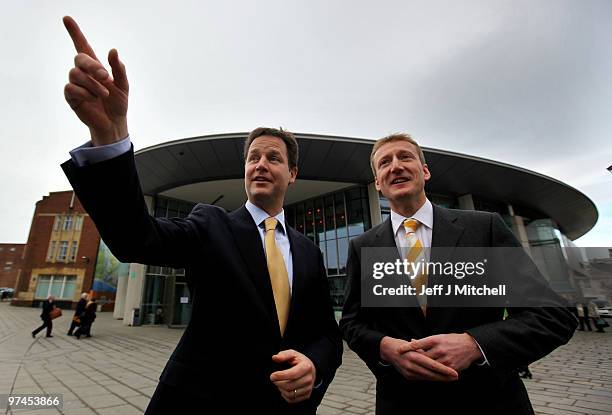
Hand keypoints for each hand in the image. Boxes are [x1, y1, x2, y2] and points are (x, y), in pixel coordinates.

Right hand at [63, 16, 128, 145]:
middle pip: (80, 58)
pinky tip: (93, 99)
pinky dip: (85, 93)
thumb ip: (118, 68)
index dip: (74, 32)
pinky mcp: (71, 96)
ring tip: (103, 94)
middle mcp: (83, 73)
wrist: (114, 123)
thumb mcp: (123, 85)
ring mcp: (75, 84)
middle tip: (105, 76)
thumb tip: (113, 50)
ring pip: (76, 74)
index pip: (82, 45)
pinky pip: (71, 87)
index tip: (67, 18)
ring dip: (92, 84)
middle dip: (93, 66)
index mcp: (95, 67)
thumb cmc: (118, 103)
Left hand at [270, 350, 315, 403]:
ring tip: (279, 383)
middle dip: (278, 383)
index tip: (272, 376)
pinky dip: (285, 395)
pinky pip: (292, 400)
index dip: (280, 376)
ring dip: (281, 389)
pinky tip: (284, 388)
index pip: (291, 375)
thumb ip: (283, 355)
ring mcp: (308, 388)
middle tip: (274, 379)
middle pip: (289, 386)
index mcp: (306, 367)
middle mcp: (309, 379)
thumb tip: (274, 358)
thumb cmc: (299, 361)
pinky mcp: (306, 395)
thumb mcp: (292, 354)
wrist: (311, 369)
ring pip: (290, 394)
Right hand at [380, 336, 457, 381]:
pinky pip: (422, 378)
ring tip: (450, 378)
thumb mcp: (415, 346)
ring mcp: (409, 372)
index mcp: (414, 356)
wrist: (388, 351)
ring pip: (427, 378)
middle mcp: (411, 366)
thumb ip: (426, 352)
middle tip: (456, 377)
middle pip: (431, 374)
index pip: (432, 365)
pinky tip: (438, 377)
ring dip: (439, 379)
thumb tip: (441, 358)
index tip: (454, 372)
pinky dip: (431, 378)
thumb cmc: (403, 345)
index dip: (444, 370)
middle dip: (444, 377)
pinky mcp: (408, 377)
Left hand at [399, 333, 482, 371]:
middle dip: (414, 360)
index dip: (407, 347)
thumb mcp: (439, 337)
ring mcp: (445, 359)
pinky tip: (426, 374)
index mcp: (435, 340)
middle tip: (406, 361)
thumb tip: (411, 341)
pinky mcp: (451, 367)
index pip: (418, 344)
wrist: (470, 346)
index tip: (399, 350)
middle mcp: (439, 349)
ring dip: (422, 368)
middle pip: (422, 357)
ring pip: (429, 366)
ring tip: (414, 368)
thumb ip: (426, 341)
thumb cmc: (452, 340)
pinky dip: (432, 373)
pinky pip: (438, 373)